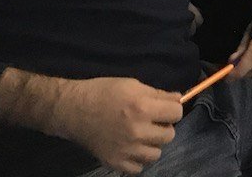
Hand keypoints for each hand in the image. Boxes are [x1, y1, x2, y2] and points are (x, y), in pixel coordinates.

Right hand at [55, 77, 181, 174]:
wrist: (73, 110)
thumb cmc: (103, 92)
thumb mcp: (133, 85)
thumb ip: (158, 94)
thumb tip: (178, 100)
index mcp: (142, 108)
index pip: (176, 113)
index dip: (173, 109)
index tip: (165, 108)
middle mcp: (137, 132)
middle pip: (169, 135)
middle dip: (164, 126)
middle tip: (152, 121)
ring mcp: (126, 150)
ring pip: (156, 154)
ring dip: (152, 144)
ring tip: (141, 135)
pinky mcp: (115, 163)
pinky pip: (139, 168)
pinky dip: (137, 159)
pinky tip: (131, 147)